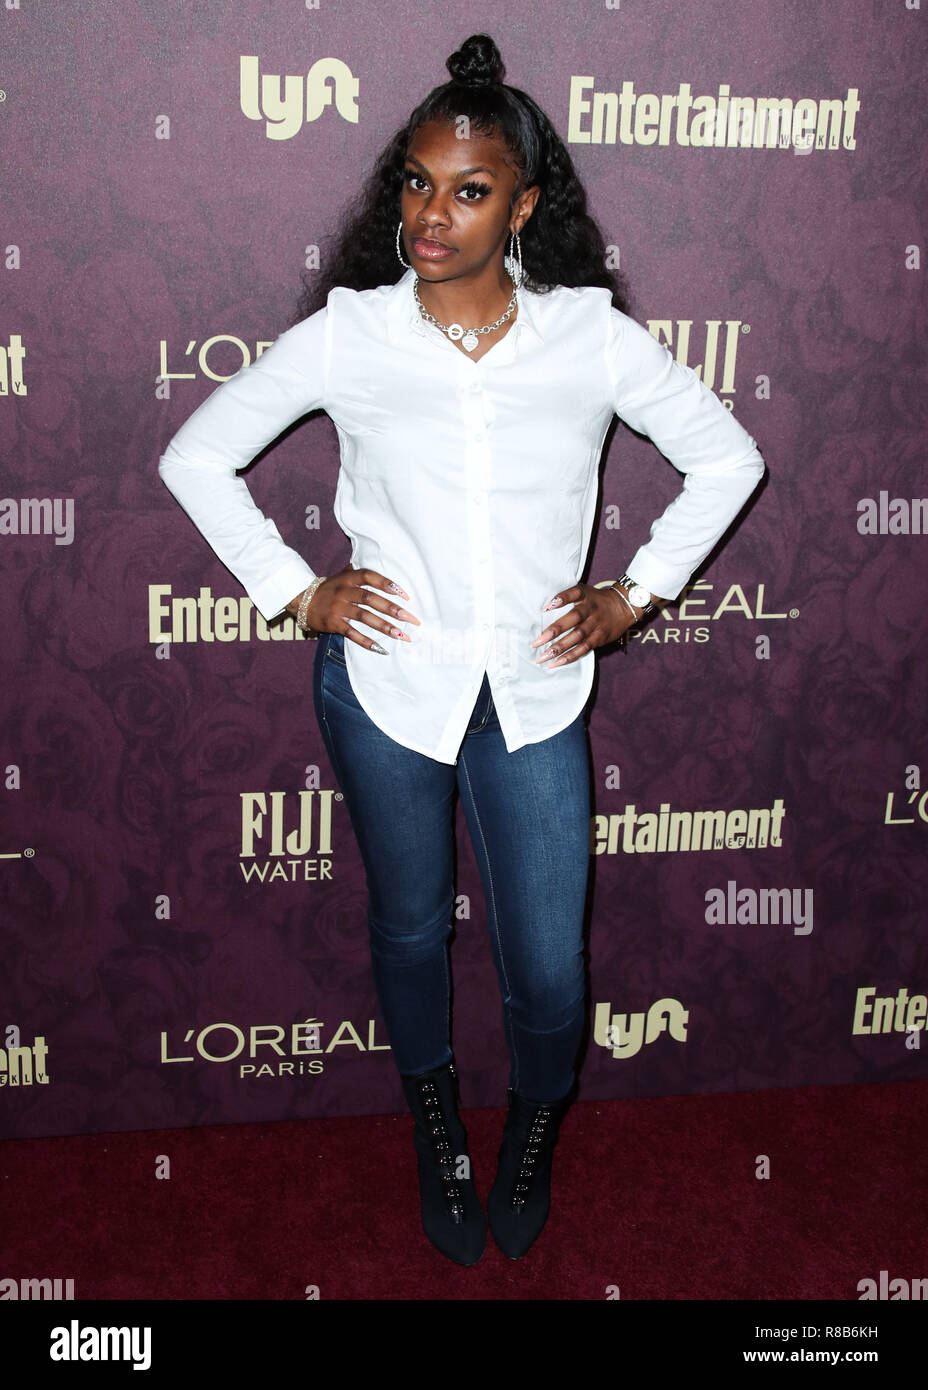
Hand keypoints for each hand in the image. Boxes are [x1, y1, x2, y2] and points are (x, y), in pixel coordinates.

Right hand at [287, 565, 420, 651]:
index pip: (370, 577)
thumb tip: (372, 558)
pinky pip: (352, 633)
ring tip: (402, 635)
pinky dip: (367, 642)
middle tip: (411, 619)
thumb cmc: (328, 588)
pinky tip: (381, 649)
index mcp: (348, 578)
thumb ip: (357, 570)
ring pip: (364, 617)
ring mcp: (338, 608)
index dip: (387, 584)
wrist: (301, 600)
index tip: (405, 595)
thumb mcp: (340, 575)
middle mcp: (344, 592)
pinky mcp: (333, 624)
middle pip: (370, 599)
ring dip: (384, 627)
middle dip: (393, 609)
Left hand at [530, 582, 642, 667]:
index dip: (561, 599)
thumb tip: (543, 607)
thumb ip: (568, 596)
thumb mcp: (585, 592)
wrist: (623, 607)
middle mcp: (591, 610)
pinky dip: (570, 656)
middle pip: (573, 619)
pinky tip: (556, 662)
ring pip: (577, 636)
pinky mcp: (599, 638)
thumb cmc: (596, 600)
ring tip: (543, 656)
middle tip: (536, 642)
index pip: (574, 593)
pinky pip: (583, 648)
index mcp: (585, 596)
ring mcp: (596, 625)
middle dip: (554, 631)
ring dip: (559, 648)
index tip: (546, 607)